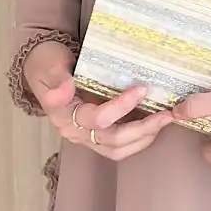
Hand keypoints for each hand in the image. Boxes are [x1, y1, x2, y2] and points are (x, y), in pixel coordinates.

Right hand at [23, 40, 173, 160]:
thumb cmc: (48, 62)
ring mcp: (85, 135)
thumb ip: (57, 76)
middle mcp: (73, 130)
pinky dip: (139, 139)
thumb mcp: (50, 63)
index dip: (120, 107)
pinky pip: (118, 145)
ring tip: (165, 121)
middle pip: (111, 139)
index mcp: (63, 114)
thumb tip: (64, 91)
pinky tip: (155, 125)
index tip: (141, 89)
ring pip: (117, 148)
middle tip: (166, 114)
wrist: (44, 66)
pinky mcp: (95, 134)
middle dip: (142, 129)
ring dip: (143, 138)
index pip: (96, 118)